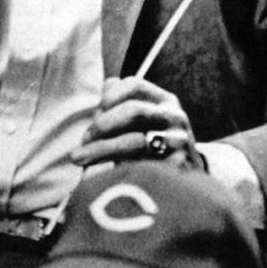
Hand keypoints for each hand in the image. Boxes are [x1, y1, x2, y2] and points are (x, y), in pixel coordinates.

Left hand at [71, 77, 205, 170]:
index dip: (110, 96)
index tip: (94, 113)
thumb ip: (124, 102)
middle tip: (84, 139)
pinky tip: (104, 175)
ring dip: (102, 149)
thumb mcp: (145, 121)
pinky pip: (139, 168)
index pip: (134, 84)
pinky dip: (117, 170)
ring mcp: (178, 143)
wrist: (186, 184)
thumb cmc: (156, 147)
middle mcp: (175, 117)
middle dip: (103, 124)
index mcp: (165, 101)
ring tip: (80, 158)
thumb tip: (108, 83)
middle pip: (134, 110)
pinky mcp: (176, 171)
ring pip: (135, 142)